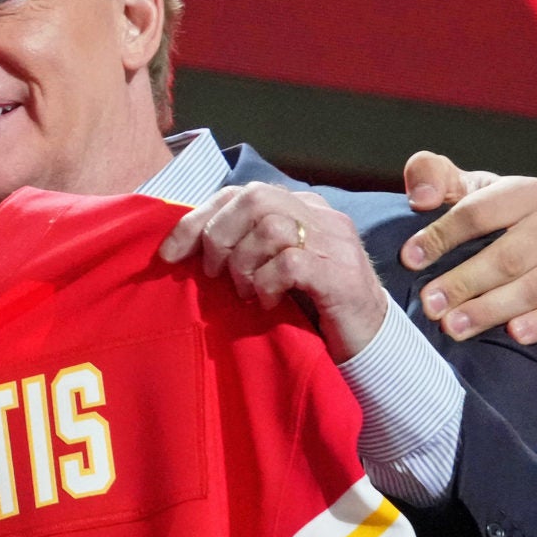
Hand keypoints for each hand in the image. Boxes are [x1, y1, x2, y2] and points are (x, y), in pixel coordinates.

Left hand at [159, 182, 390, 361]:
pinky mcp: (341, 274)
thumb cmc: (311, 307)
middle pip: (255, 199)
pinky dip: (266, 284)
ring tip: (245, 293)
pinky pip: (290, 263)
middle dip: (220, 237)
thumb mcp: (270, 270)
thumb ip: (243, 249)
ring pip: (271, 228)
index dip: (197, 219)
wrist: (368, 342)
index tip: (169, 254)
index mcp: (300, 209)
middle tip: (214, 275)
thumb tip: (186, 248)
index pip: (241, 193)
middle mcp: (320, 216)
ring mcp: (334, 242)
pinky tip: (266, 303)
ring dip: (243, 265)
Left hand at [400, 152, 536, 343]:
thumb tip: (424, 198)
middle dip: (466, 282)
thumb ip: (427, 174)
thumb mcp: (442, 184)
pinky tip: (512, 334)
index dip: (443, 236)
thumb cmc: (461, 210)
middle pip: (510, 257)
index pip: (482, 212)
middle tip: (430, 304)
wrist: (489, 240)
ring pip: (534, 287)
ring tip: (452, 327)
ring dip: (491, 310)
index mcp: (523, 192)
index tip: (409, 259)